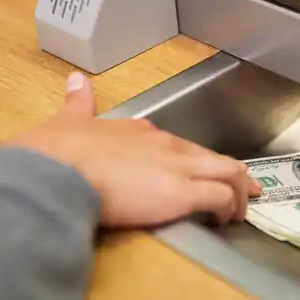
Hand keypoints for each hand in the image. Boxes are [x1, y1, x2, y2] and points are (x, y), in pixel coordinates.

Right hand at [7, 72, 260, 226]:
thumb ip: (77, 103)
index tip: (202, 168)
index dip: (195, 158)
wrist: (53, 169)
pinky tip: (226, 219)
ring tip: (238, 210)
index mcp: (140, 131)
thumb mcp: (67, 119)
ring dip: (237, 192)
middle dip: (233, 174)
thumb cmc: (53, 152)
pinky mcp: (180, 193)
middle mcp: (165, 145)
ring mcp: (176, 167)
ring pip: (226, 172)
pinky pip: (219, 197)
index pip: (180, 145)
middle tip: (245, 188)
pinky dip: (228, 207)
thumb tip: (76, 80)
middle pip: (212, 156)